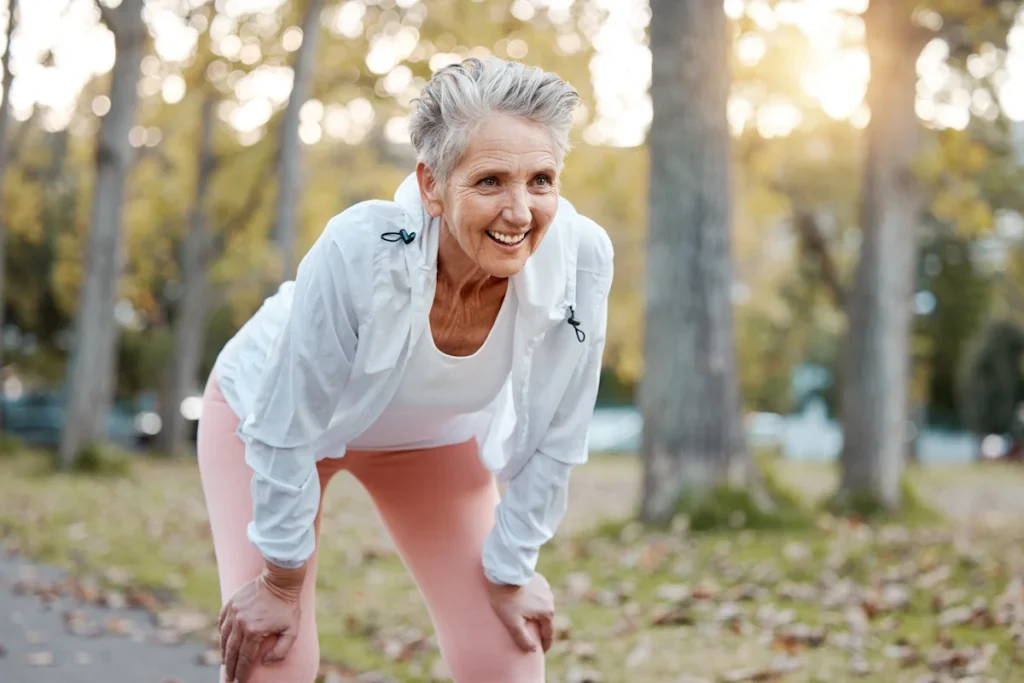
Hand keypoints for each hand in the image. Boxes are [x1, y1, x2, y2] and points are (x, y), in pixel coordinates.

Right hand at [218, 565, 303, 682]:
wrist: (280, 580)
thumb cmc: (288, 606)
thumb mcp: (292, 631)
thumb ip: (281, 650)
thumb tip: (265, 662)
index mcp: (254, 631)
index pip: (245, 659)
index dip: (241, 672)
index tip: (239, 682)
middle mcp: (240, 623)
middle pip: (231, 652)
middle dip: (229, 668)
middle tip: (228, 678)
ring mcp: (233, 612)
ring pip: (224, 638)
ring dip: (224, 653)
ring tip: (225, 663)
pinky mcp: (230, 604)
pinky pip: (222, 623)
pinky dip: (222, 634)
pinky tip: (224, 642)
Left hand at [485, 573, 554, 652]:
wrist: (504, 572)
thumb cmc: (506, 599)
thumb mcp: (512, 622)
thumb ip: (523, 639)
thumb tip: (533, 650)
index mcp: (547, 612)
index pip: (548, 634)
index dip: (545, 645)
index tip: (541, 652)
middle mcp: (550, 600)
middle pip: (546, 620)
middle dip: (541, 628)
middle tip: (534, 636)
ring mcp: (546, 589)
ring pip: (543, 606)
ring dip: (537, 613)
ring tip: (528, 618)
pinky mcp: (540, 580)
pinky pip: (539, 595)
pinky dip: (534, 601)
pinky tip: (525, 602)